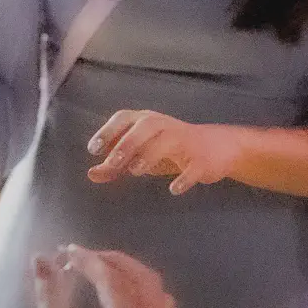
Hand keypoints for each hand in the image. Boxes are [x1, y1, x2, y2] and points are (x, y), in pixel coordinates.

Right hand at [33, 246, 174, 307]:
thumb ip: (51, 294)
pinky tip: (121, 304)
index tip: (63, 252)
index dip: (86, 258)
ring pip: (157, 294)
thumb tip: (42, 258)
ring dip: (132, 277)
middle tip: (82, 258)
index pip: (110, 274)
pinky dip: (144, 297)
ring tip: (103, 275)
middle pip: (141, 277)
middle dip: (113, 261)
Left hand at [86, 111, 240, 194]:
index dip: (107, 131)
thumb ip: (116, 165)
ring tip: (136, 171)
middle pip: (145, 126)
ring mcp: (186, 141)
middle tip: (112, 164)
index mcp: (147, 121)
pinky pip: (194, 167)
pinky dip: (184, 178)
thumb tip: (91, 174)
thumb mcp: (141, 154)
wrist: (216, 147)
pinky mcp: (202, 159)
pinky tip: (173, 189)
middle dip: (127, 143)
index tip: (94, 149)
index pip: (124, 118)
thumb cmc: (169, 149)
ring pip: (168, 140)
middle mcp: (165, 126)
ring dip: (150, 154)